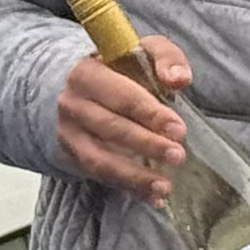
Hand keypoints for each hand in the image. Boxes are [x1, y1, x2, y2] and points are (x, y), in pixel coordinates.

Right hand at [58, 32, 190, 200]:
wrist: (71, 88)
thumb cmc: (115, 70)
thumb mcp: (140, 52)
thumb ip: (165, 57)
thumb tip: (179, 78)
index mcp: (88, 73)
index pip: (123, 96)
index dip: (151, 114)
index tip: (178, 129)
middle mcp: (72, 104)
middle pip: (112, 128)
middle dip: (147, 144)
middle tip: (178, 156)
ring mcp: (69, 134)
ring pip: (101, 159)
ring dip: (134, 176)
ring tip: (164, 187)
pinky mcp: (73, 156)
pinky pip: (101, 177)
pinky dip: (129, 189)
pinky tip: (153, 198)